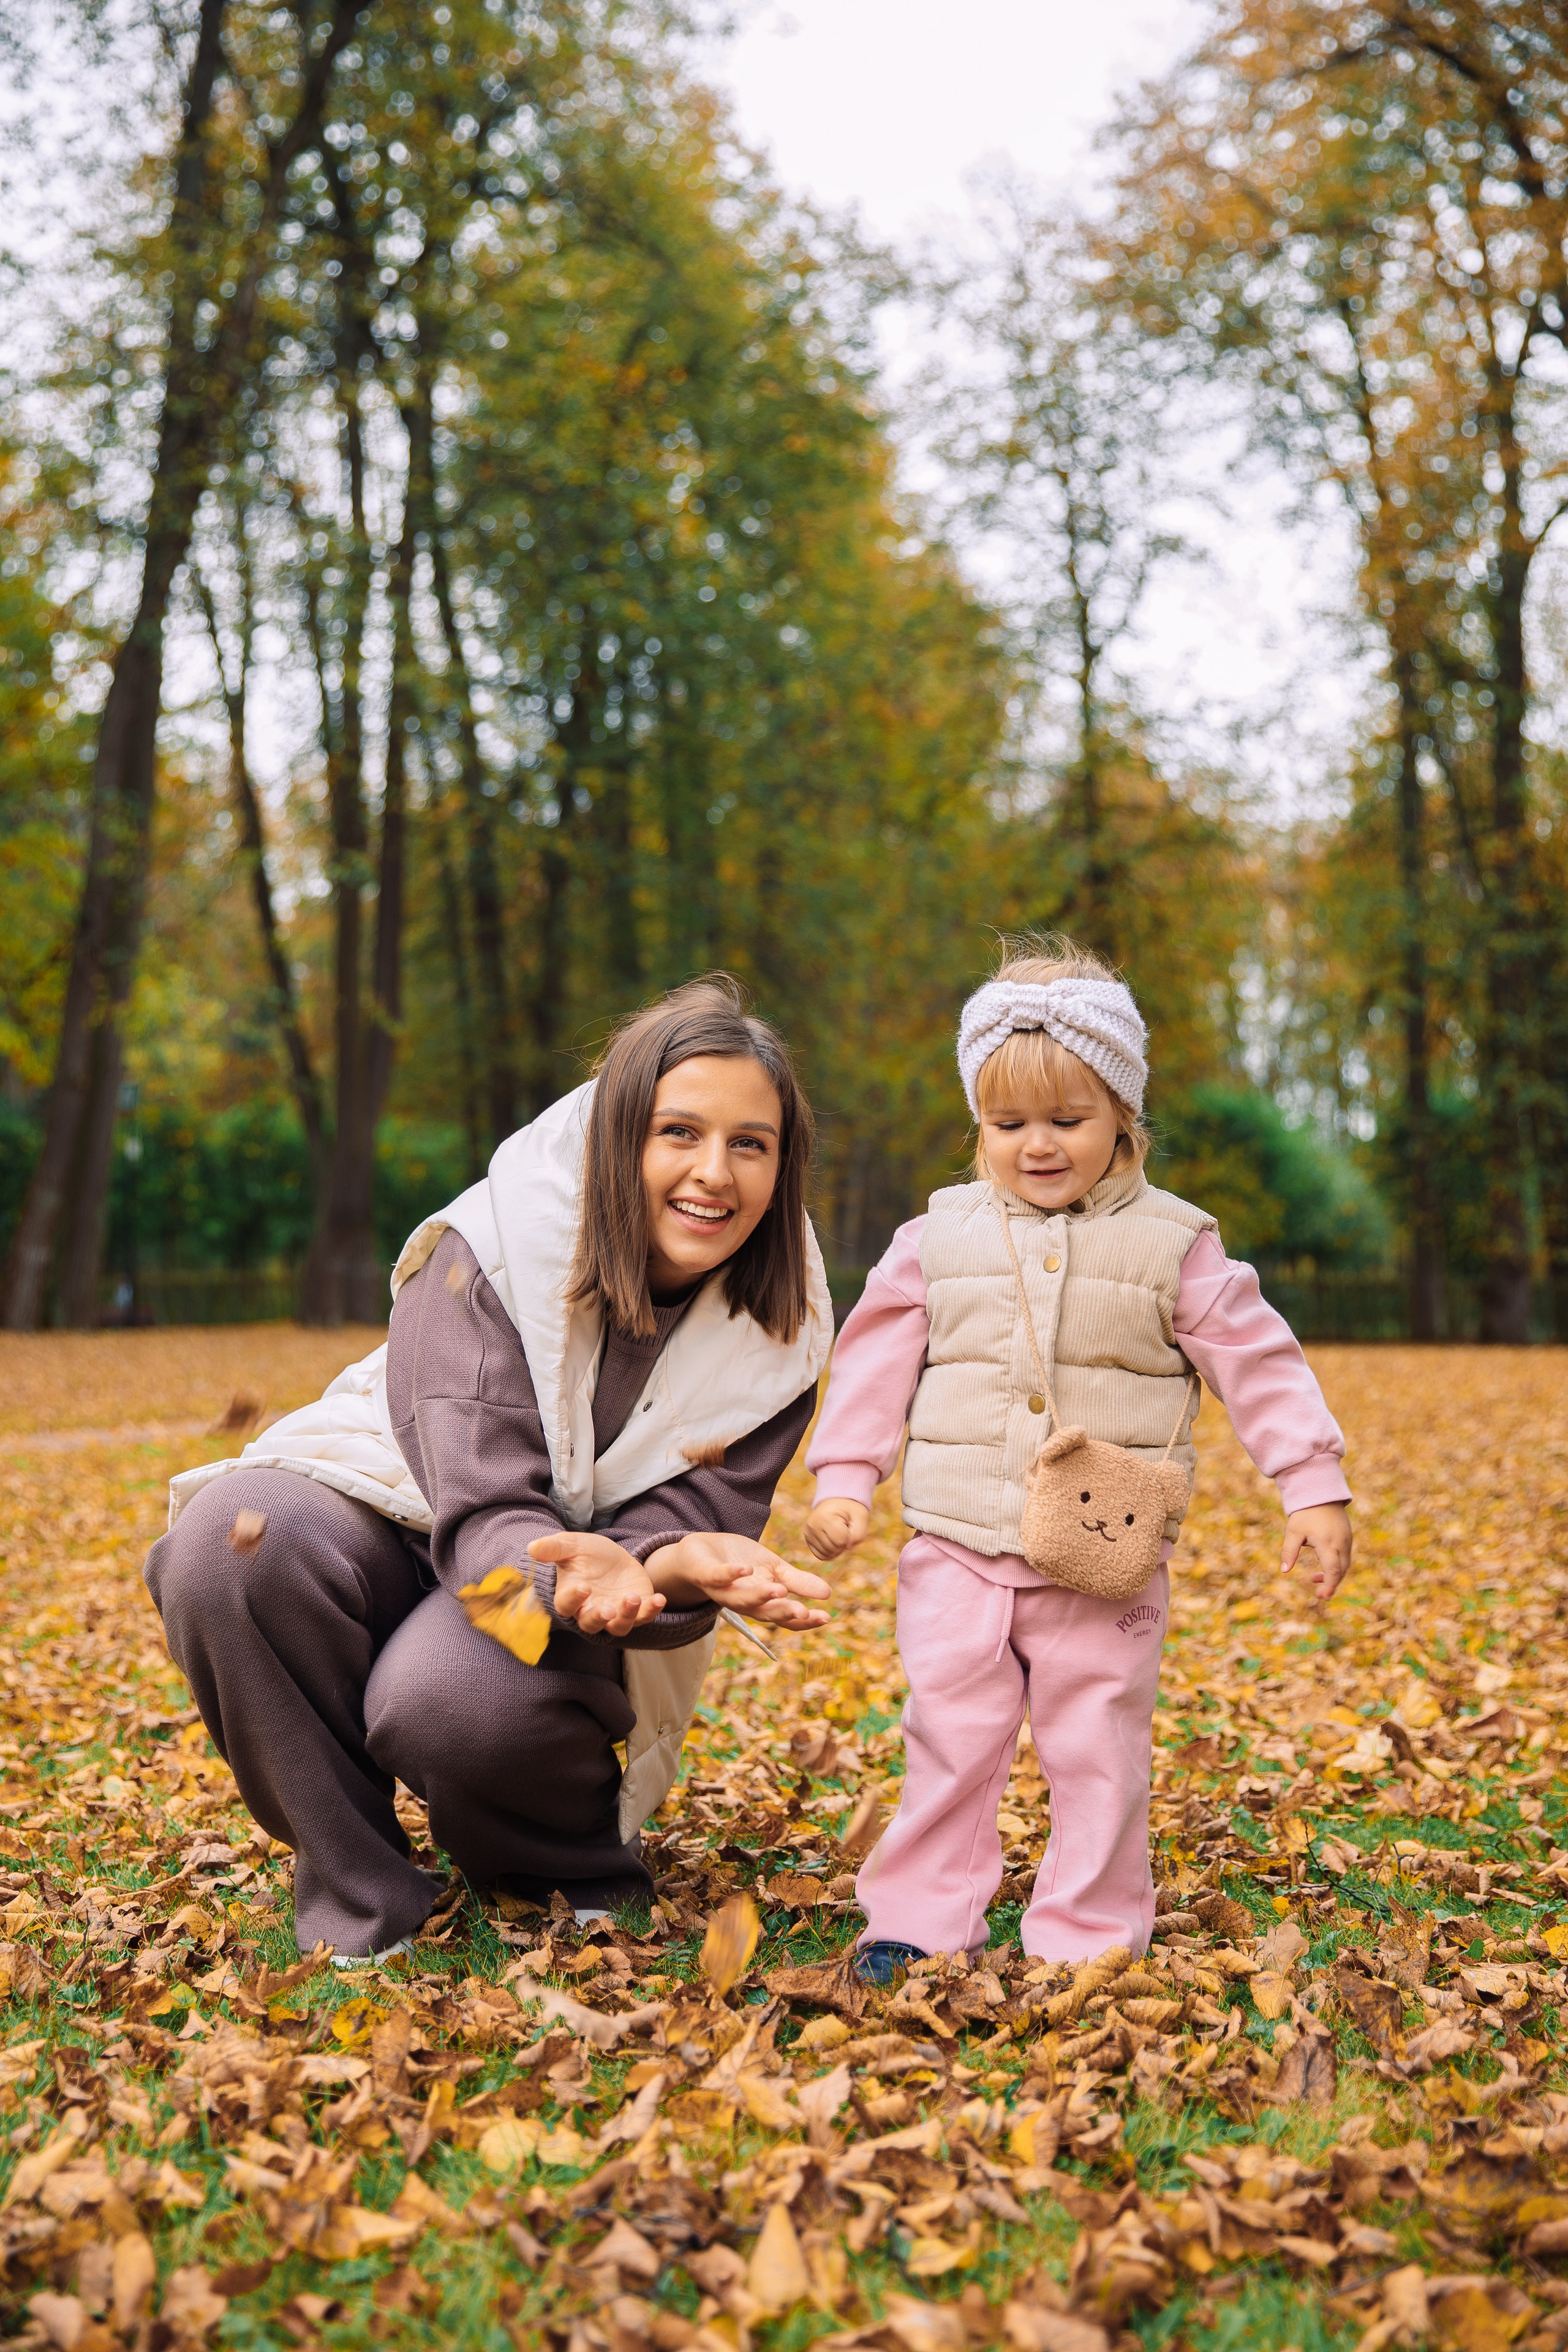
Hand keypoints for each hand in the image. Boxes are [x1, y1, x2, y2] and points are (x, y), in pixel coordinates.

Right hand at [527, 1531, 665, 1637]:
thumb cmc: (586, 1553)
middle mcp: (591, 1610)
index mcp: (571, 1597)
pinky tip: (659, 1598)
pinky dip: (651, 1611)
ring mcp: (615, 1613)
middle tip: (606, 1609)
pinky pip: (644, 1617)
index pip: (567, 1605)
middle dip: (598, 1618)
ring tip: (634, 1598)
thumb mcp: (572, 1545)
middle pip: (591, 1624)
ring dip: (627, 1616)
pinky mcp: (636, 1610)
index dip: (573, 1599)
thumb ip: (554, 1548)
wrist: (612, 1556)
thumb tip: (532, 1547)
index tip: (582, 1586)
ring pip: (619, 1627)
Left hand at [644, 1531, 832, 1630]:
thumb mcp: (773, 1569)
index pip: (784, 1616)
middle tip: (803, 1613)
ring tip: (780, 1591)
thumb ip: (796, 1582)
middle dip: (783, 1613)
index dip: (804, 1621)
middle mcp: (742, 1601)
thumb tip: (827, 1594)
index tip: (826, 1618)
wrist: (700, 1551)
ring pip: (741, 1601)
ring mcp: (723, 1590)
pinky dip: (731, 1575)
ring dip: (760, 1598)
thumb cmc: (739, 1562)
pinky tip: (746, 1570)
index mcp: (761, 1602)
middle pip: (763, 1613)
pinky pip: (717, 1577)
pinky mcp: (706, 1574)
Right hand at [805, 1498, 870, 1561]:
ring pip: (826, 1554)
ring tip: (838, 1534)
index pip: (840, 1541)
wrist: (837, 1503)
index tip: (847, 1526)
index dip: (848, 1538)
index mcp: (825, 1517)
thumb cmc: (850, 1510)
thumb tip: (848, 1547)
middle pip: (833, 1549)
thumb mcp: (861, 1516)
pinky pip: (821, 1555)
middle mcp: (813, 1525)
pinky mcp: (808, 1538)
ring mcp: (808, 1532)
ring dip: (837, 1549)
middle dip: (843, 1544)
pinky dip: (830, 1552)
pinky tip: (833, 1541)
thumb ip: (859, 1534)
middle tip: (843, 1529)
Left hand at [1282, 1503, 1351, 1603]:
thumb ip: (1289, 1551)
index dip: (1329, 1586)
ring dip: (1332, 1576)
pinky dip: (1335, 1566)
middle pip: (1341, 1571)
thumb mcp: (1294, 1531)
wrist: (1321, 1493)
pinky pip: (1344, 1557)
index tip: (1322, 1596)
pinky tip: (1321, 1566)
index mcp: (1328, 1543)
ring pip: (1344, 1565)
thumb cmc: (1305, 1512)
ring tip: (1314, 1579)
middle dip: (1331, 1585)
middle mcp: (1341, 1544)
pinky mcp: (1347, 1538)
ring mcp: (1346, 1541)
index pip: (1333, 1571)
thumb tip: (1284, 1570)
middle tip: (1317, 1594)